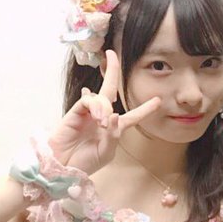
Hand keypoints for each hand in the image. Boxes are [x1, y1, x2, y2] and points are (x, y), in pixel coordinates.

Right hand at [48, 50, 159, 174]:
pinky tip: (97, 117)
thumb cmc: (86, 162)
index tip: (158, 100)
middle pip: (110, 90)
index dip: (145, 109)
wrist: (64, 167)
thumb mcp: (107, 152)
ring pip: (100, 97)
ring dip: (105, 107)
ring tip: (102, 122)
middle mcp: (102, 117)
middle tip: (112, 54)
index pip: (133, 116)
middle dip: (112, 72)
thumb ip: (114, 135)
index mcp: (114, 129)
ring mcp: (88, 113)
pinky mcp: (74, 112)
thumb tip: (115, 115)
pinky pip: (88, 101)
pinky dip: (95, 106)